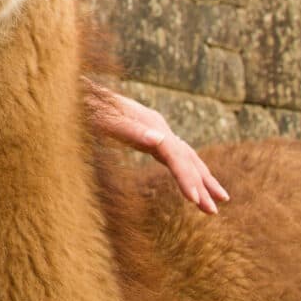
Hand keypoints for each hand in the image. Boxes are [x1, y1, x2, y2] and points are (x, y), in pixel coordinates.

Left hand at [86, 84, 229, 213]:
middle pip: (186, 157)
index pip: (175, 154)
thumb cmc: (88, 106)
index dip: (186, 177)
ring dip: (202, 178)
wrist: (79, 89)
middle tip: (214, 211)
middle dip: (201, 184)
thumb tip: (158, 140)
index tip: (195, 201)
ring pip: (186, 155)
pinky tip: (193, 182)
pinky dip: (188, 169)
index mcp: (150, 124)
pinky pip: (175, 154)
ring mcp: (155, 128)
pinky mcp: (148, 132)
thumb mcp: (103, 118)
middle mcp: (157, 125)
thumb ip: (129, 129)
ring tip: (220, 201)